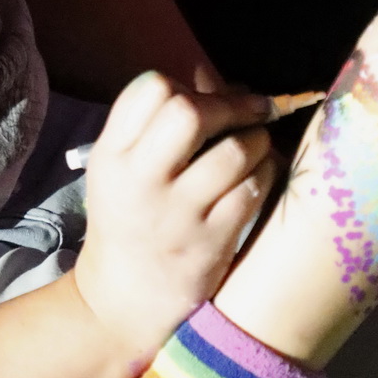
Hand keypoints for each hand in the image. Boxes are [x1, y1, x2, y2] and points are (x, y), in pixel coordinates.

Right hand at [75, 71, 274, 364]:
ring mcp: (176, 214)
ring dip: (257, 140)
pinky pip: (253, 189)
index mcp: (112, 154)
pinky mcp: (211, 242)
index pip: (149, 89)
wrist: (123, 300)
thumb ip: (156, 124)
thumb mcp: (122, 169)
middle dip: (230, 106)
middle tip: (249, 113)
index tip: (202, 101)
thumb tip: (216, 76)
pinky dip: (265, 172)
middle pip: (189, 112)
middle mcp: (139, 180)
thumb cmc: (129, 221)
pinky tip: (260, 176)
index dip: (184, 87)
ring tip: (256, 147)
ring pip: (233, 150)